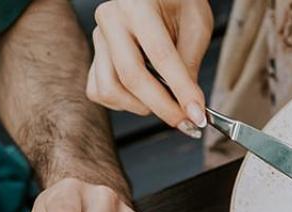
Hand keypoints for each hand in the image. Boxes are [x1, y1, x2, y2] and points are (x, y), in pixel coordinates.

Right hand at [87, 0, 213, 133]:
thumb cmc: (178, 4)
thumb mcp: (196, 25)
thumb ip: (189, 63)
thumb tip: (188, 106)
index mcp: (138, 5)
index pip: (160, 55)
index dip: (181, 90)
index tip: (197, 115)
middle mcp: (111, 19)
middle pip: (131, 76)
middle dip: (162, 107)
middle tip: (186, 121)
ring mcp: (98, 39)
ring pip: (110, 89)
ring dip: (140, 105)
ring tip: (163, 101)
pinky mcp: (94, 56)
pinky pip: (100, 91)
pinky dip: (122, 103)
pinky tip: (142, 95)